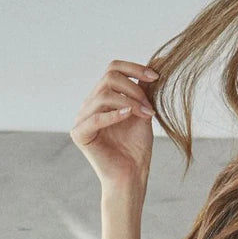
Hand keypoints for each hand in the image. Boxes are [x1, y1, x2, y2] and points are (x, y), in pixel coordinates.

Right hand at [69, 59, 159, 191]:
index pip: (113, 69)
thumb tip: (155, 64)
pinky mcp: (80, 134)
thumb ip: (143, 90)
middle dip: (134, 88)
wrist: (132, 175)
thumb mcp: (144, 112)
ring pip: (103, 94)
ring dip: (130, 102)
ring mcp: (82, 118)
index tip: (156, 77)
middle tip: (150, 107)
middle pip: (108, 77)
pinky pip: (95, 117)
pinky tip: (129, 115)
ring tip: (146, 115)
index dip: (134, 69)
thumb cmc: (136, 148)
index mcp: (102, 97)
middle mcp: (89, 104)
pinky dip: (114, 114)